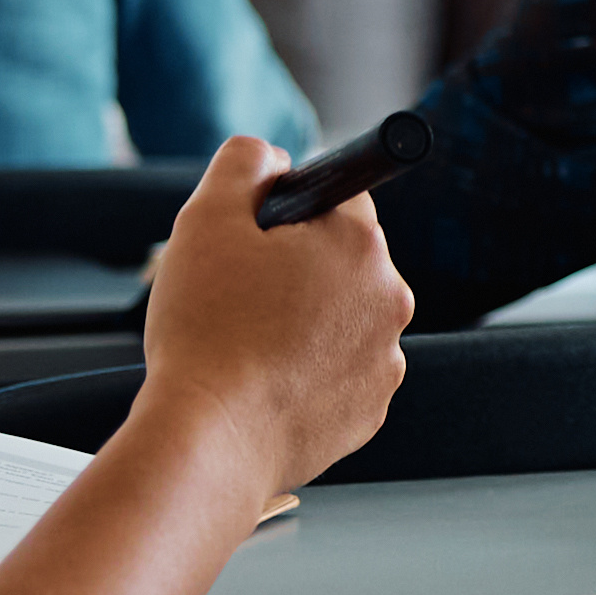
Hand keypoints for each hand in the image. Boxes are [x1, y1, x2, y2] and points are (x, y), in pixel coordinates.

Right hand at [135, 135, 409, 492]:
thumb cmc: (206, 331)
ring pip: (340, 320)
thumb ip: (244, 163)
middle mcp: (390, 298)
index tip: (259, 240)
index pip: (338, 199)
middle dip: (296, 271)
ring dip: (303, 324)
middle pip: (341, 261)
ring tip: (247, 347)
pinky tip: (264, 384)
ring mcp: (385, 359)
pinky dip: (306, 375)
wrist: (209, 438)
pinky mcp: (369, 409)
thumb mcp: (207, 218)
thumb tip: (272, 156)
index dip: (289, 214)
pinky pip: (338, 375)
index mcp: (360, 244)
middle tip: (239, 299)